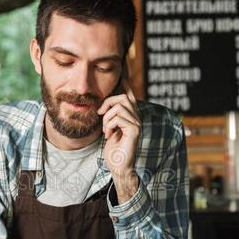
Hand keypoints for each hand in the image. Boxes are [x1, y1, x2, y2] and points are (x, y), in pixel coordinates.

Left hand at [97, 80, 140, 202]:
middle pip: (123, 97)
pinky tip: (109, 135)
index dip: (125, 83)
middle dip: (108, 103)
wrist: (118, 166)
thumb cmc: (113, 149)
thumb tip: (102, 104)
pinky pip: (118, 117)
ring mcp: (137, 123)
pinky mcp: (135, 130)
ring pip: (119, 106)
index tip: (122, 73)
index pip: (129, 95)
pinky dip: (109, 125)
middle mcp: (137, 117)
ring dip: (106, 118)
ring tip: (106, 130)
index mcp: (131, 115)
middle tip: (100, 114)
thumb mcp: (108, 128)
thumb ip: (108, 116)